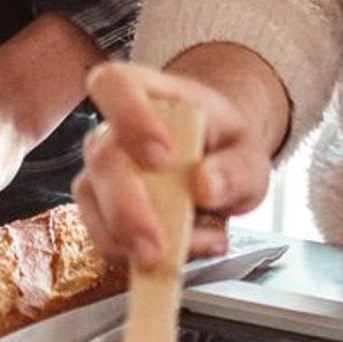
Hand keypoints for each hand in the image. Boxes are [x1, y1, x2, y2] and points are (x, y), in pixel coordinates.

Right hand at [73, 56, 279, 270]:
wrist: (214, 161)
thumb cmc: (222, 146)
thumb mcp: (248, 152)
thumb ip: (236, 167)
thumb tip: (207, 186)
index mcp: (145, 93)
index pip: (116, 85)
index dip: (130, 117)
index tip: (162, 156)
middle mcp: (112, 131)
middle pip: (103, 160)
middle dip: (128, 210)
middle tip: (156, 245)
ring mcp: (101, 174)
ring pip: (94, 205)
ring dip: (131, 240)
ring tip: (180, 254)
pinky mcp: (101, 212)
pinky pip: (106, 238)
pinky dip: (139, 257)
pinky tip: (176, 254)